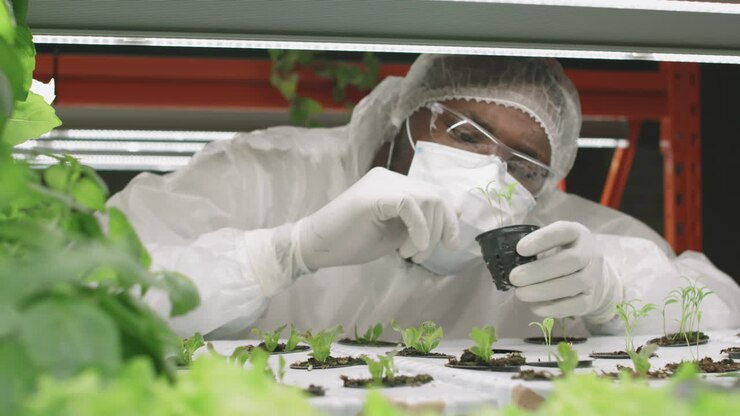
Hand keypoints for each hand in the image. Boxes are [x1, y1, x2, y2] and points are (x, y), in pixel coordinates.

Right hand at [297, 167, 458, 269]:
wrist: (316, 247)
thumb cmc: (353, 242)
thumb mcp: (397, 232)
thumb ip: (422, 221)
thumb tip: (456, 213)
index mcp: (393, 184)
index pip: (433, 192)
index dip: (448, 218)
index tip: (450, 244)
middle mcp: (388, 177)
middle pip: (435, 194)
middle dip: (443, 227)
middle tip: (425, 254)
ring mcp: (380, 184)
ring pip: (427, 198)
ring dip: (428, 233)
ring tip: (410, 254)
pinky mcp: (373, 196)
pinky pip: (409, 204)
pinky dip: (419, 229)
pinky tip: (410, 248)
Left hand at [509, 221, 621, 321]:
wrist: (593, 277)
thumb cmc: (562, 255)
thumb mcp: (554, 243)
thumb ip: (535, 248)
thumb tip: (509, 261)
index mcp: (577, 233)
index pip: (564, 231)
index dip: (542, 239)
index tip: (520, 249)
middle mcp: (590, 253)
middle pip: (570, 261)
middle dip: (539, 270)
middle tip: (514, 278)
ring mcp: (594, 277)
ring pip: (574, 284)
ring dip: (544, 290)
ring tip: (520, 293)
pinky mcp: (591, 299)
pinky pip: (576, 305)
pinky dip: (554, 308)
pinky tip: (535, 307)